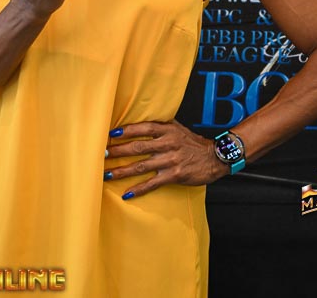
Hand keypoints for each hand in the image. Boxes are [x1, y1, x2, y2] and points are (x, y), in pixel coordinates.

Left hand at [104, 120, 226, 198]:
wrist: (213, 157)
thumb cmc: (191, 142)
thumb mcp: (177, 128)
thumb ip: (159, 126)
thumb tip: (137, 123)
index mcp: (167, 130)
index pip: (143, 128)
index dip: (127, 130)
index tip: (111, 134)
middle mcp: (167, 144)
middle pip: (138, 147)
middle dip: (119, 151)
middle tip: (103, 154)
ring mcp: (170, 160)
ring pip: (142, 166)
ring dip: (123, 171)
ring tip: (108, 174)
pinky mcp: (174, 175)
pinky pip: (153, 183)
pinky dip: (139, 189)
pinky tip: (126, 193)